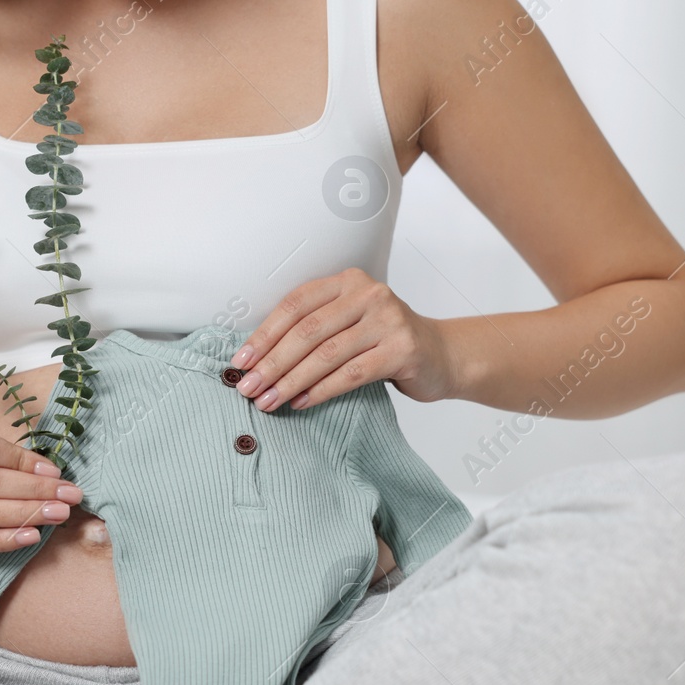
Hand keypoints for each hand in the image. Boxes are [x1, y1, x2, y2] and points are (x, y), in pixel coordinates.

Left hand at [227, 268, 454, 410]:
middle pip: (307, 331)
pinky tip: (301, 403)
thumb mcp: (349, 323)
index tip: (241, 360)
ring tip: (268, 401)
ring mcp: (388, 320)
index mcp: (346, 282)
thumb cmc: (385, 342)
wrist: (443, 355)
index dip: (264, 334)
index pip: (295, 305)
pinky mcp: (402, 349)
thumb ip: (313, 330)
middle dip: (272, 362)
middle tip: (248, 386)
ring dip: (291, 381)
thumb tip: (258, 359)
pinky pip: (351, 374)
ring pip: (326, 354)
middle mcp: (367, 294)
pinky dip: (321, 391)